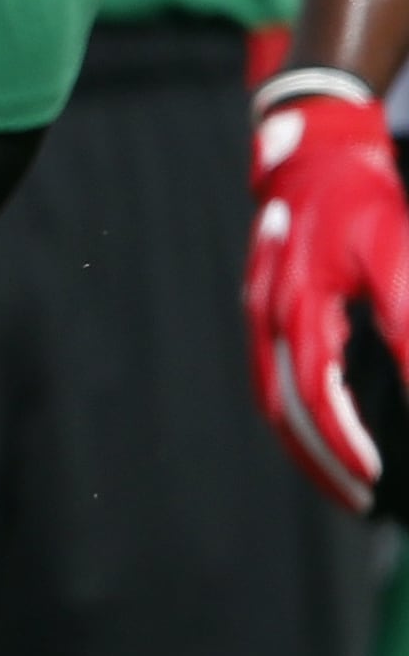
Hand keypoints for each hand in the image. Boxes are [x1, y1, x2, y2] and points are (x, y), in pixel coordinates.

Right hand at [246, 76, 408, 511]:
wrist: (314, 157)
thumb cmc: (365, 202)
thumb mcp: (398, 255)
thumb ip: (405, 323)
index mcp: (301, 303)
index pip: (316, 391)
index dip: (344, 438)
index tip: (375, 472)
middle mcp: (271, 317)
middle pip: (284, 411)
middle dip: (322, 461)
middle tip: (362, 498)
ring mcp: (260, 318)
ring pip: (272, 403)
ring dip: (304, 450)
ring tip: (342, 484)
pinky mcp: (263, 317)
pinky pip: (271, 383)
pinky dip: (293, 421)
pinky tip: (320, 438)